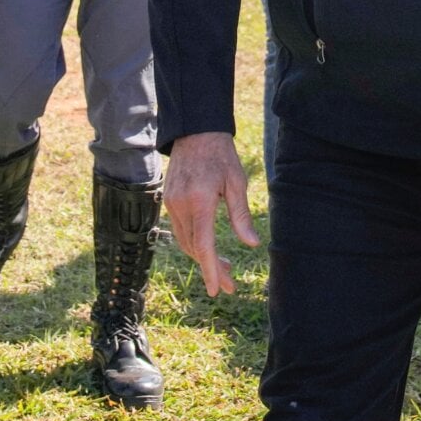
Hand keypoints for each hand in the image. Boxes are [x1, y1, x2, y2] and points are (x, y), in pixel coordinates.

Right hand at [163, 131, 260, 295]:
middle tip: (230, 284)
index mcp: (199, 202)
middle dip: (211, 268)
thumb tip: (252, 244)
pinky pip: (179, 230)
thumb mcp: (236, 182)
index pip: (203, 246)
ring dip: (202, 257)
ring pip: (185, 241)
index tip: (218, 290)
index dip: (210, 270)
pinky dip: (194, 243)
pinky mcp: (168, 200)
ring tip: (224, 268)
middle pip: (194, 248)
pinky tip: (208, 247)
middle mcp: (180, 206)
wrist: (195, 130)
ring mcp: (171, 203)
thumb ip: (241, 216)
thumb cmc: (221, 155)